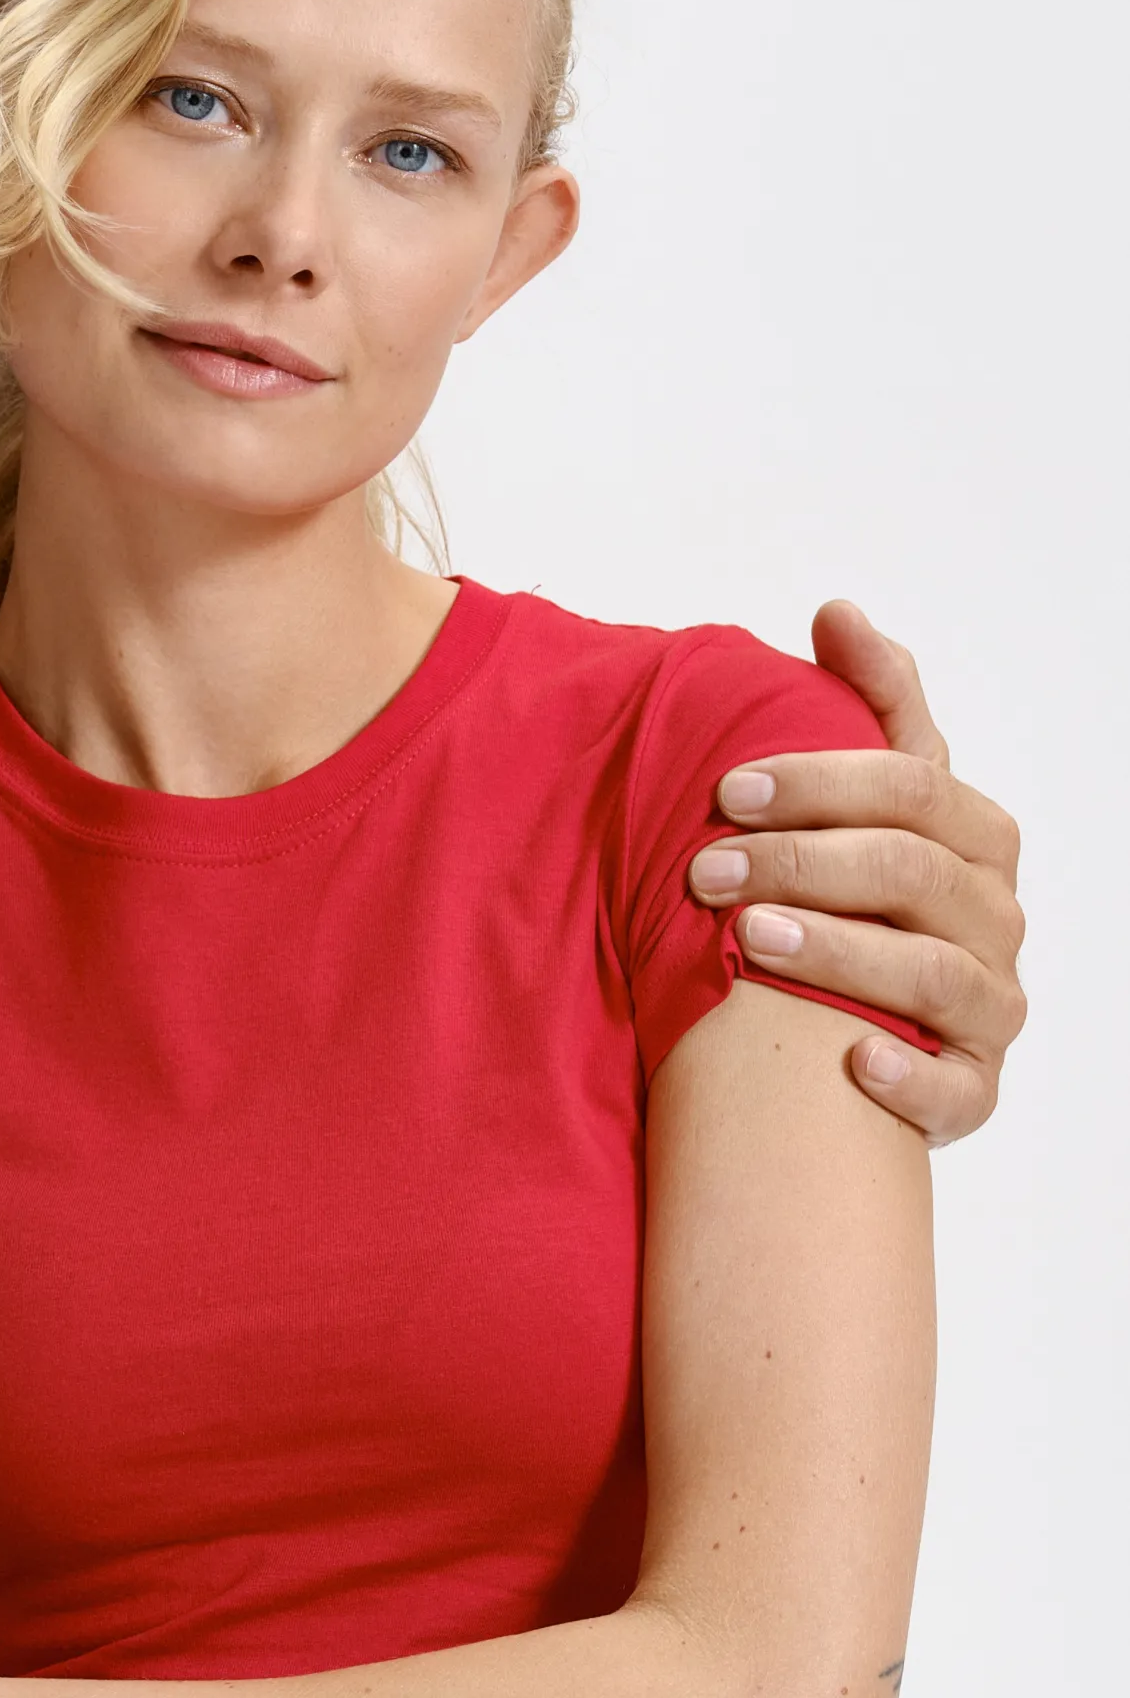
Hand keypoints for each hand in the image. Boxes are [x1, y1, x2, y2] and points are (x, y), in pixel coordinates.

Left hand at [690, 601, 1023, 1144]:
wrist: (859, 1018)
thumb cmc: (860, 890)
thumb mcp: (869, 795)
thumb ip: (869, 703)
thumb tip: (837, 610)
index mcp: (973, 837)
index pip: (913, 786)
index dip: (820, 780)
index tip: (726, 787)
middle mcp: (993, 916)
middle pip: (910, 871)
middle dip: (800, 862)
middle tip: (704, 868)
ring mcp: (989, 1002)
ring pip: (928, 971)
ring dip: (836, 951)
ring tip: (747, 939)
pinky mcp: (975, 1085)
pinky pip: (958, 1088)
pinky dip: (909, 1074)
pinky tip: (851, 1056)